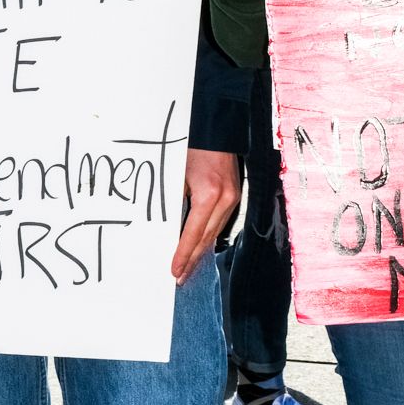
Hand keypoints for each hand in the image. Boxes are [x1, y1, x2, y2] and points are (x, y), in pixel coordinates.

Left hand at [171, 148, 240, 283]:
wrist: (217, 127)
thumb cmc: (192, 146)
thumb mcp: (176, 175)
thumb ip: (174, 202)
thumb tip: (167, 228)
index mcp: (208, 194)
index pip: (193, 233)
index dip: (183, 254)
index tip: (175, 271)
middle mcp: (225, 199)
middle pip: (206, 238)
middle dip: (192, 259)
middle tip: (180, 277)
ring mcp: (233, 197)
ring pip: (215, 232)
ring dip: (201, 250)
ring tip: (187, 267)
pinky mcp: (235, 194)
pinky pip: (220, 222)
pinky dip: (208, 235)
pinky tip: (200, 245)